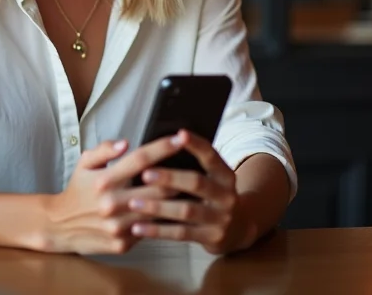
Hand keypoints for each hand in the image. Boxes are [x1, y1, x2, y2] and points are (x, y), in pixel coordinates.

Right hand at [42, 136, 184, 254]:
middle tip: (189, 172)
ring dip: (172, 202)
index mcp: (105, 179)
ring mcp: (119, 227)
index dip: (163, 148)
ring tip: (183, 193)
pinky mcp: (122, 244)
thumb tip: (125, 143)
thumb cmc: (77, 189)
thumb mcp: (84, 163)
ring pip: (158, 212)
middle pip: (158, 189)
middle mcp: (113, 203)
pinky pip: (148, 231)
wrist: (59, 225)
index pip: (140, 159)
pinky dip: (157, 222)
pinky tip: (164, 216)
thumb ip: (104, 149)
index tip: (179, 139)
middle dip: (177, 179)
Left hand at [126, 130, 257, 254]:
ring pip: (186, 211)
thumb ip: (193, 164)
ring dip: (158, 207)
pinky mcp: (211, 238)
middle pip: (196, 183)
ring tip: (133, 202)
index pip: (210, 155)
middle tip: (144, 174)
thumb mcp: (212, 177)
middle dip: (169, 178)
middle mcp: (226, 195)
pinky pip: (180, 233)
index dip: (196, 144)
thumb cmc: (212, 194)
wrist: (238, 228)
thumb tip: (159, 144)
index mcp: (224, 174)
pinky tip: (137, 227)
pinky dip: (157, 231)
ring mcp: (221, 218)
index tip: (179, 133)